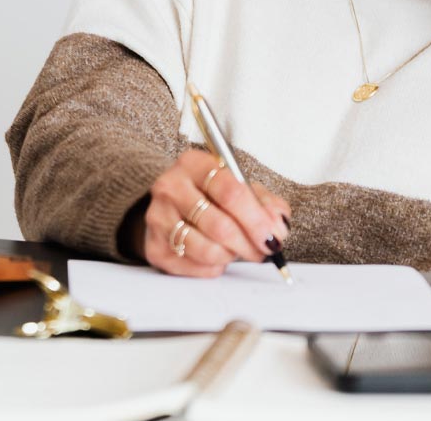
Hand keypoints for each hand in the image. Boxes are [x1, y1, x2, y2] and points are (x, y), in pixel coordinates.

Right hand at [128, 148, 289, 276]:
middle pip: (219, 225)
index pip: (230, 191)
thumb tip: (276, 225)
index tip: (272, 236)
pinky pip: (193, 266)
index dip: (256, 219)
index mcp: (194, 164)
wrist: (174, 207)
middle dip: (248, 244)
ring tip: (234, 250)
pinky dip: (212, 266)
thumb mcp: (241, 188)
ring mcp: (157, 216)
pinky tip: (215, 255)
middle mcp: (170, 186)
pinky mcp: (154, 245)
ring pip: (205, 249)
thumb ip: (265, 203)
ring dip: (229, 255)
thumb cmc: (212, 196)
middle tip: (261, 251)